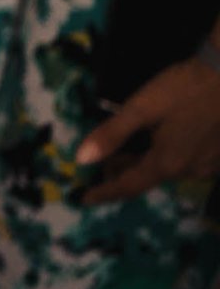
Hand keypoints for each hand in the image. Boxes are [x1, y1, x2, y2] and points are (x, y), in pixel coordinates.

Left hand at [77, 59, 219, 203]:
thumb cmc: (184, 89)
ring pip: (166, 170)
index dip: (104, 193)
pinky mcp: (218, 154)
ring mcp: (207, 164)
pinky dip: (163, 156)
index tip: (83, 199)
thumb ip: (111, 134)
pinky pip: (184, 162)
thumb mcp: (141, 107)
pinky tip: (157, 138)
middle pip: (147, 177)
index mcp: (167, 163)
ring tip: (124, 146)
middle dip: (122, 170)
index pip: (128, 187)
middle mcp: (189, 171)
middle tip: (103, 156)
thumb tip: (82, 159)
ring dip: (142, 162)